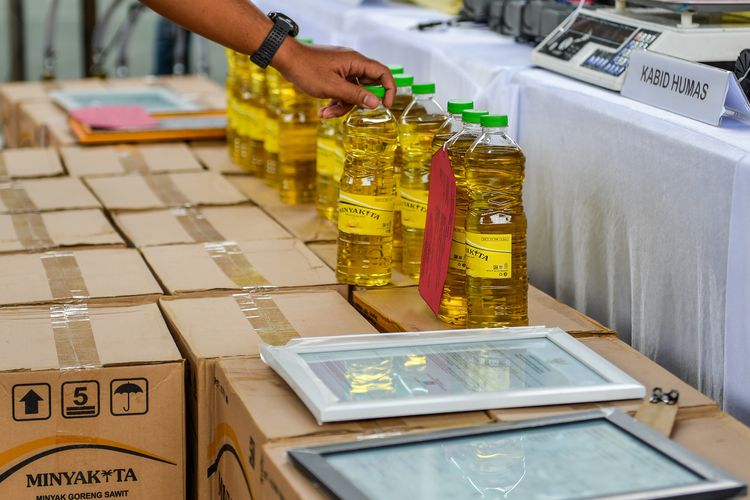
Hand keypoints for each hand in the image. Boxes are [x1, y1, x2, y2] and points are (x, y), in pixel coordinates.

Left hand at [273, 39, 395, 117]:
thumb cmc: (307, 69)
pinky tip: (322, 111)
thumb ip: (356, 95)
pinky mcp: (334, 75)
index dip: (389, 90)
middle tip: (346, 113)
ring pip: (352, 92)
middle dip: (356, 104)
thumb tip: (376, 103)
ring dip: (341, 106)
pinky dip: (334, 102)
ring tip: (325, 114)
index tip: (386, 106)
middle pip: (366, 87)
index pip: (383, 73)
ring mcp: (343, 70)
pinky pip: (341, 91)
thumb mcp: (333, 87)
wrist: (286, 59)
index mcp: (356, 62)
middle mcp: (352, 64)